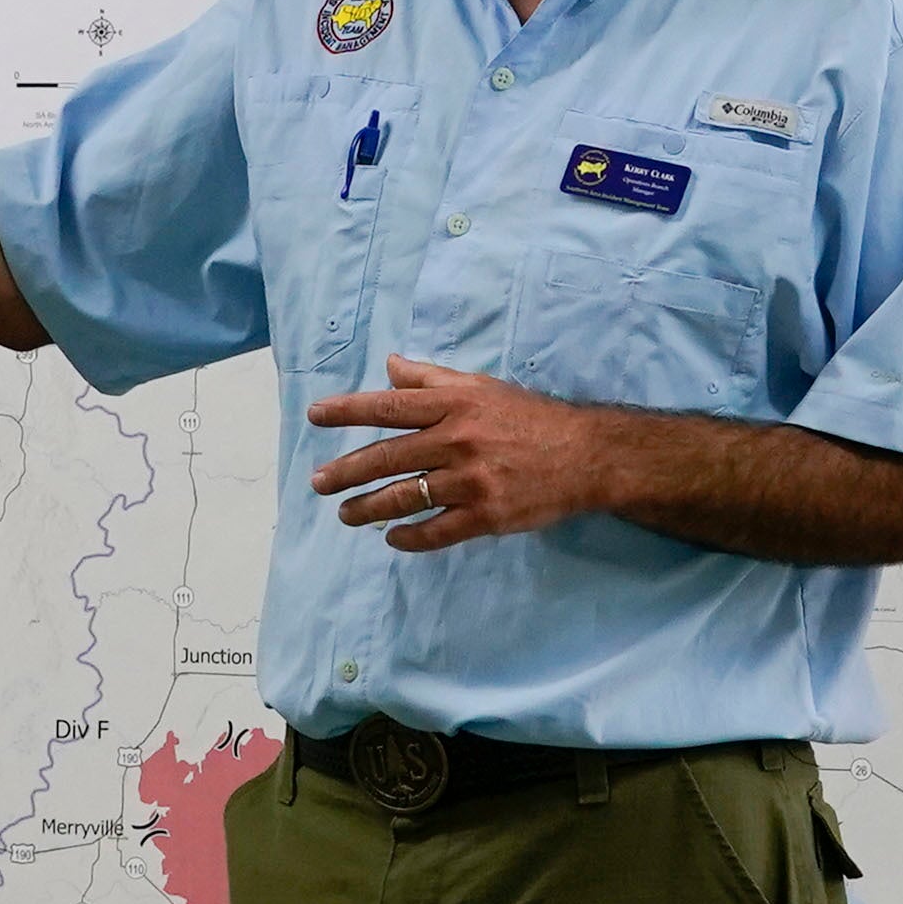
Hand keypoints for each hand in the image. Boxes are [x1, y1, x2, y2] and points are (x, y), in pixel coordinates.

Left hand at [307, 359, 614, 551]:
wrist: (586, 455)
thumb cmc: (530, 417)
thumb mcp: (481, 386)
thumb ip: (432, 378)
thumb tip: (389, 365)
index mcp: (454, 405)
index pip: (388, 406)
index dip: (348, 411)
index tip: (315, 416)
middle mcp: (458, 441)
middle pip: (387, 457)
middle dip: (346, 471)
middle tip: (319, 482)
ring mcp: (471, 481)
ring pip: (404, 497)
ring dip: (368, 509)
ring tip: (346, 514)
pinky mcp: (486, 515)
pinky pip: (436, 531)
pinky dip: (409, 537)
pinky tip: (392, 538)